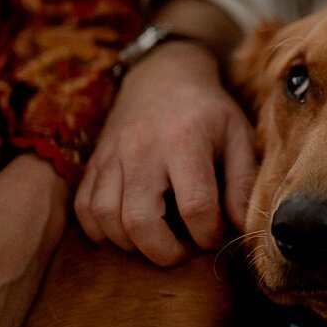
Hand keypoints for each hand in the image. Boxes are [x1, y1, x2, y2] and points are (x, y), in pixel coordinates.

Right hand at [75, 39, 254, 265]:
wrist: (162, 74)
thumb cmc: (207, 110)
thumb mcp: (238, 135)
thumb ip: (243, 182)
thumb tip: (240, 227)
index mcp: (185, 141)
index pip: (196, 206)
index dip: (208, 235)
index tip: (214, 236)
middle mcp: (142, 149)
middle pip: (140, 220)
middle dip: (164, 252)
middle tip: (182, 252)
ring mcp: (112, 155)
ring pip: (105, 217)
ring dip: (131, 244)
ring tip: (156, 240)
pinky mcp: (94, 161)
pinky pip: (83, 207)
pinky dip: (99, 230)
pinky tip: (125, 231)